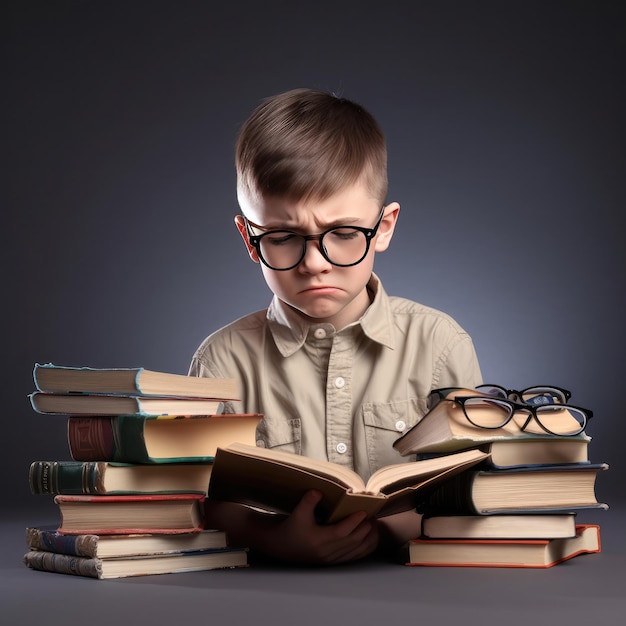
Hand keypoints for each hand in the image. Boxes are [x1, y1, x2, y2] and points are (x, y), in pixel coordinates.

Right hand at [256, 490, 379, 564]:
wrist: (282, 546)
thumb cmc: (291, 528)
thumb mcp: (297, 513)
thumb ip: (308, 502)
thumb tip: (318, 491)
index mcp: (318, 540)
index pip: (341, 532)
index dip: (354, 521)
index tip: (364, 511)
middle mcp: (327, 552)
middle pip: (353, 541)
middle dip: (366, 527)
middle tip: (373, 513)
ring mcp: (332, 558)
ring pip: (357, 550)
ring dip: (369, 537)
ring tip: (374, 523)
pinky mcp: (335, 560)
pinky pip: (356, 556)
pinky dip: (367, 547)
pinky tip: (372, 537)